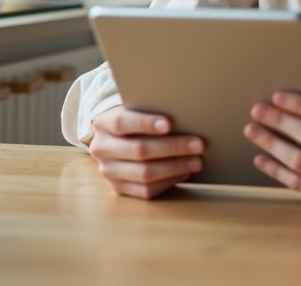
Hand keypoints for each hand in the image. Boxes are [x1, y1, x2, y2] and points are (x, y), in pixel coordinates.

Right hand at [89, 105, 204, 198]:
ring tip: (197, 161)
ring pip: (144, 174)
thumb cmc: (135, 119)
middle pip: (139, 150)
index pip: (122, 122)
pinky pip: (146, 190)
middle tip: (199, 144)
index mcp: (103, 124)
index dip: (145, 123)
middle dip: (173, 147)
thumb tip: (186, 115)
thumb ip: (152, 110)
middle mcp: (101, 149)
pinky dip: (168, 182)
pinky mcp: (119, 189)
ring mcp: (108, 171)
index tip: (169, 124)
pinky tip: (184, 172)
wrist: (116, 138)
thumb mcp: (136, 109)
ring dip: (175, 167)